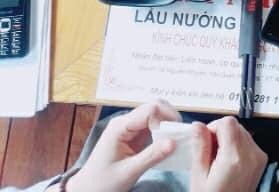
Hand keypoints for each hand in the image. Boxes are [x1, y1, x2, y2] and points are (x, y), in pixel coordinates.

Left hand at [66, 101, 180, 191]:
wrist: (87, 190)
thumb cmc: (103, 182)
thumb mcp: (128, 172)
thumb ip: (151, 156)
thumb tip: (174, 142)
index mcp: (120, 127)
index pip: (151, 109)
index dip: (166, 119)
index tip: (174, 137)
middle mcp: (126, 122)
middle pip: (155, 106)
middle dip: (170, 118)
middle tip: (179, 136)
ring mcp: (130, 127)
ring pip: (157, 114)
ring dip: (168, 124)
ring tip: (175, 141)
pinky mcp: (134, 134)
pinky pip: (154, 125)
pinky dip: (164, 131)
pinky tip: (167, 145)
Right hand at [189, 117, 267, 191]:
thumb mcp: (199, 176)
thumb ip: (200, 148)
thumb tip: (197, 126)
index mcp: (234, 157)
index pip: (227, 122)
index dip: (213, 127)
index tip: (205, 140)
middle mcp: (251, 155)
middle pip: (235, 125)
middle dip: (220, 133)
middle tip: (208, 150)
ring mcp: (259, 158)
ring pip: (242, 132)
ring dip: (229, 139)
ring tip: (217, 158)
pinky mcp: (261, 161)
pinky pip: (249, 142)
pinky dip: (237, 146)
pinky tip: (227, 162)